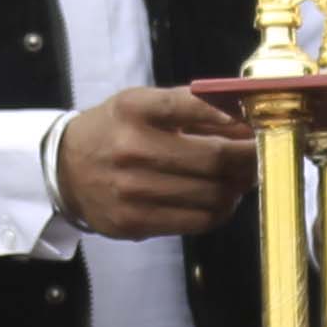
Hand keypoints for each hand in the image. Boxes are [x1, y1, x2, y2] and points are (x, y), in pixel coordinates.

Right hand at [58, 88, 250, 239]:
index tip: (259, 125)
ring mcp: (132, 189)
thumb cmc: (115, 132)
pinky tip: (221, 199)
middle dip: (249, 158)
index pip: (196, 106)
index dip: (237, 118)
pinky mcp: (134, 222)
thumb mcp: (144, 104)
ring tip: (241, 179)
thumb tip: (250, 124)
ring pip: (212, 194)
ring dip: (238, 187)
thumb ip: (194, 108)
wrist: (63, 170)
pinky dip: (220, 210)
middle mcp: (131, 147)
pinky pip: (197, 221)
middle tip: (262, 156)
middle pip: (214, 158)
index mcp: (135, 108)